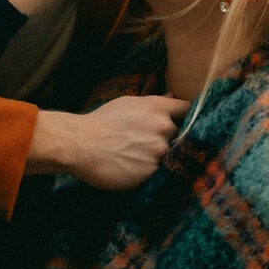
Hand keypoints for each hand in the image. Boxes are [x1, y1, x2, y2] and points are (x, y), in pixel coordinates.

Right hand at [28, 94, 189, 188]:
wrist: (81, 145)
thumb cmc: (101, 122)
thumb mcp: (128, 104)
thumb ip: (154, 103)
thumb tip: (172, 97)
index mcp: (158, 107)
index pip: (188, 109)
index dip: (187, 116)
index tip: (185, 122)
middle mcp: (164, 127)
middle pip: (182, 135)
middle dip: (171, 139)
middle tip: (152, 144)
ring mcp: (160, 151)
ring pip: (173, 155)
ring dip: (163, 157)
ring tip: (142, 158)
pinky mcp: (153, 172)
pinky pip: (162, 172)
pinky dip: (154, 171)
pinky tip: (139, 169)